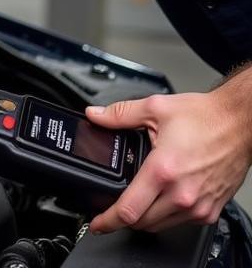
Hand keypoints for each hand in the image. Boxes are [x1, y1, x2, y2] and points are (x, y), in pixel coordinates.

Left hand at [87, 84, 251, 233]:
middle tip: (112, 207)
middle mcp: (182, 194)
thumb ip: (119, 114)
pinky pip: (181, 223)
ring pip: (161, 226)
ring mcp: (198, 206)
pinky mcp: (211, 211)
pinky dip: (166, 215)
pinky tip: (161, 198)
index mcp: (163, 171)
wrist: (239, 124)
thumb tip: (95, 115)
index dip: (107, 220)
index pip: (128, 209)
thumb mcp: (154, 108)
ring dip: (144, 218)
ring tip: (135, 200)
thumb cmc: (204, 117)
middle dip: (123, 217)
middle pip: (142, 222)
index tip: (96, 224)